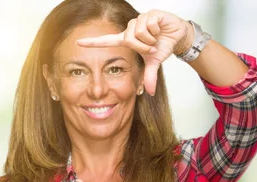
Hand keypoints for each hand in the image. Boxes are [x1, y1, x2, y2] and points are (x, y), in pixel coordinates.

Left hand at [76, 9, 193, 95]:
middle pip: (129, 39)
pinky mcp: (150, 14)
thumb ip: (149, 76)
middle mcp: (131, 28)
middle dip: (144, 47)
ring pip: (139, 32)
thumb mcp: (154, 62)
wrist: (178, 36)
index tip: (78, 42)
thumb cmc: (163, 45)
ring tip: (157, 37)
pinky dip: (157, 31)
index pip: (107, 41)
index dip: (93, 42)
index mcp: (128, 39)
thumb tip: (150, 93)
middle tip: (152, 47)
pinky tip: (160, 29)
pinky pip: (148, 25)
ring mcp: (139, 19)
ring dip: (151, 39)